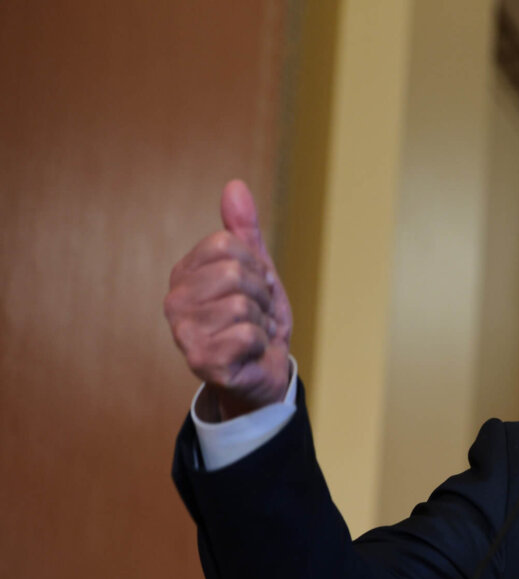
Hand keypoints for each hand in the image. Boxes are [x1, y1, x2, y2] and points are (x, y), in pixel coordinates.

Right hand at [164, 180, 292, 419]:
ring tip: (252, 335)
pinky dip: (259, 344)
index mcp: (185, 273)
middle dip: (261, 296)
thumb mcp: (257, 270)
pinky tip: (248, 354)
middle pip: (235, 272)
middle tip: (256, 316)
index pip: (228, 244)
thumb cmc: (256, 320)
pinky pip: (247, 334)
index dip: (256, 266)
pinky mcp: (200, 360)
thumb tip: (235, 186)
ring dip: (261, 322)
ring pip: (243, 305)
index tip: (256, 289)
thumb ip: (244, 231)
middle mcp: (175, 300)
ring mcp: (183, 332)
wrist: (263, 373)